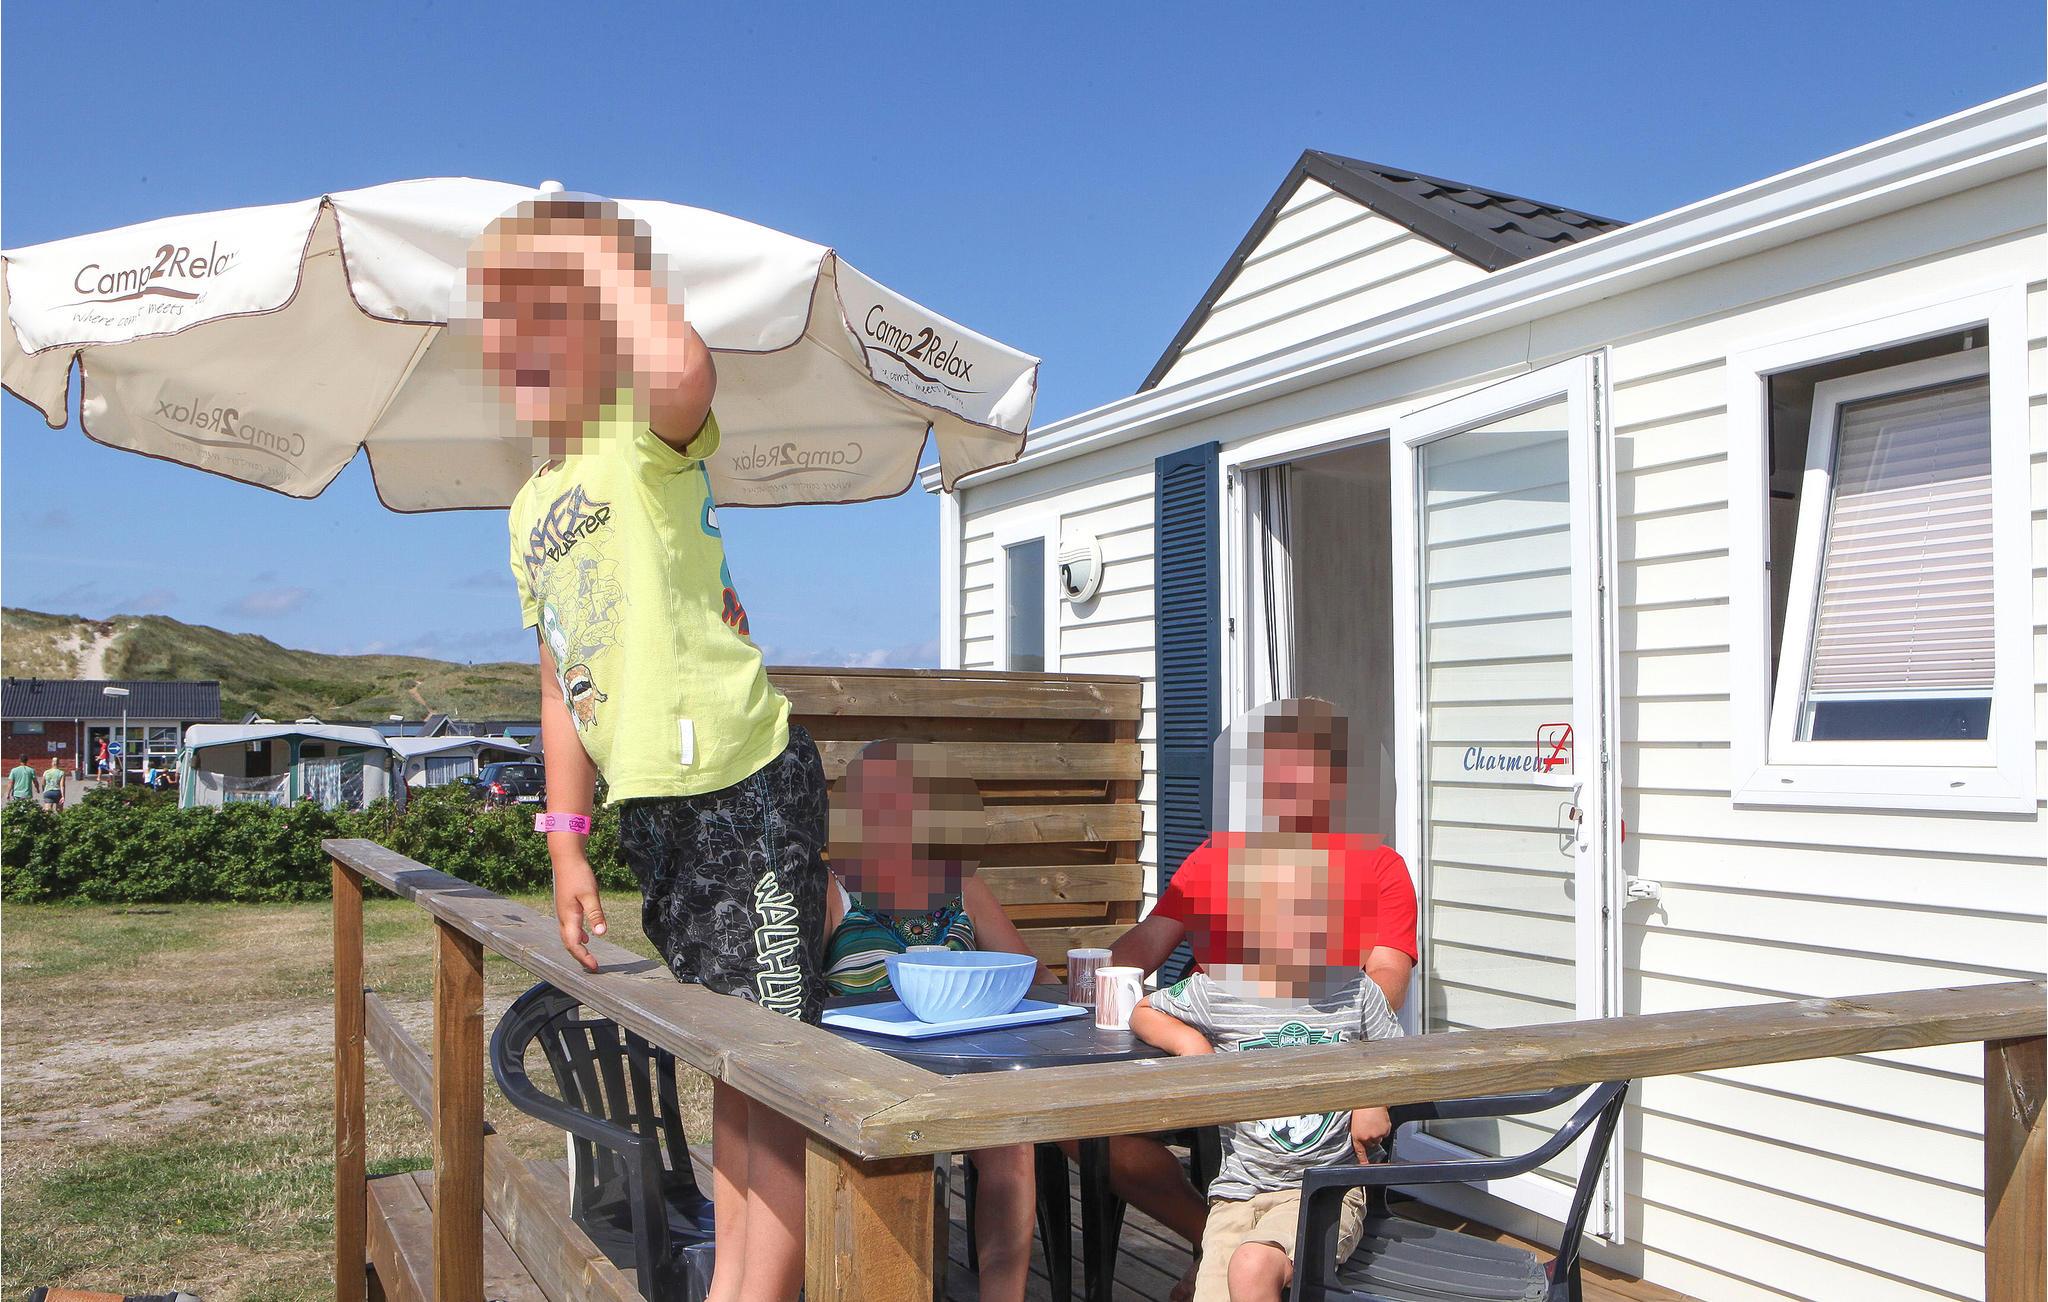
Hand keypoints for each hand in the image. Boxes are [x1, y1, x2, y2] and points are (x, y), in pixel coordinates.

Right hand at [553, 857, 608, 972]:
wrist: (566, 858)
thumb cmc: (579, 875)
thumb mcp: (590, 894)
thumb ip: (595, 914)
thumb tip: (601, 934)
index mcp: (569, 917)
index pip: (574, 945)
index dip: (583, 958)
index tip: (595, 967)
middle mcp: (563, 917)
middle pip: (569, 943)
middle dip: (580, 957)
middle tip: (593, 967)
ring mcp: (563, 912)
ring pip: (568, 936)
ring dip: (578, 948)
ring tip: (589, 957)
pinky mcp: (565, 906)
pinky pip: (570, 927)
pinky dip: (577, 936)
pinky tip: (586, 937)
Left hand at [1350, 1106, 1391, 1162]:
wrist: (1371, 1100)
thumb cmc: (1361, 1108)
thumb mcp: (1355, 1122)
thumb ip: (1358, 1133)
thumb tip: (1362, 1139)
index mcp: (1357, 1136)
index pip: (1360, 1152)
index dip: (1363, 1160)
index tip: (1365, 1165)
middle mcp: (1367, 1137)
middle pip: (1371, 1143)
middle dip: (1371, 1137)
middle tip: (1368, 1126)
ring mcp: (1377, 1135)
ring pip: (1379, 1138)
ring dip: (1377, 1132)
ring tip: (1374, 1121)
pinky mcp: (1385, 1131)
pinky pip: (1385, 1133)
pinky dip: (1384, 1128)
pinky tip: (1379, 1121)